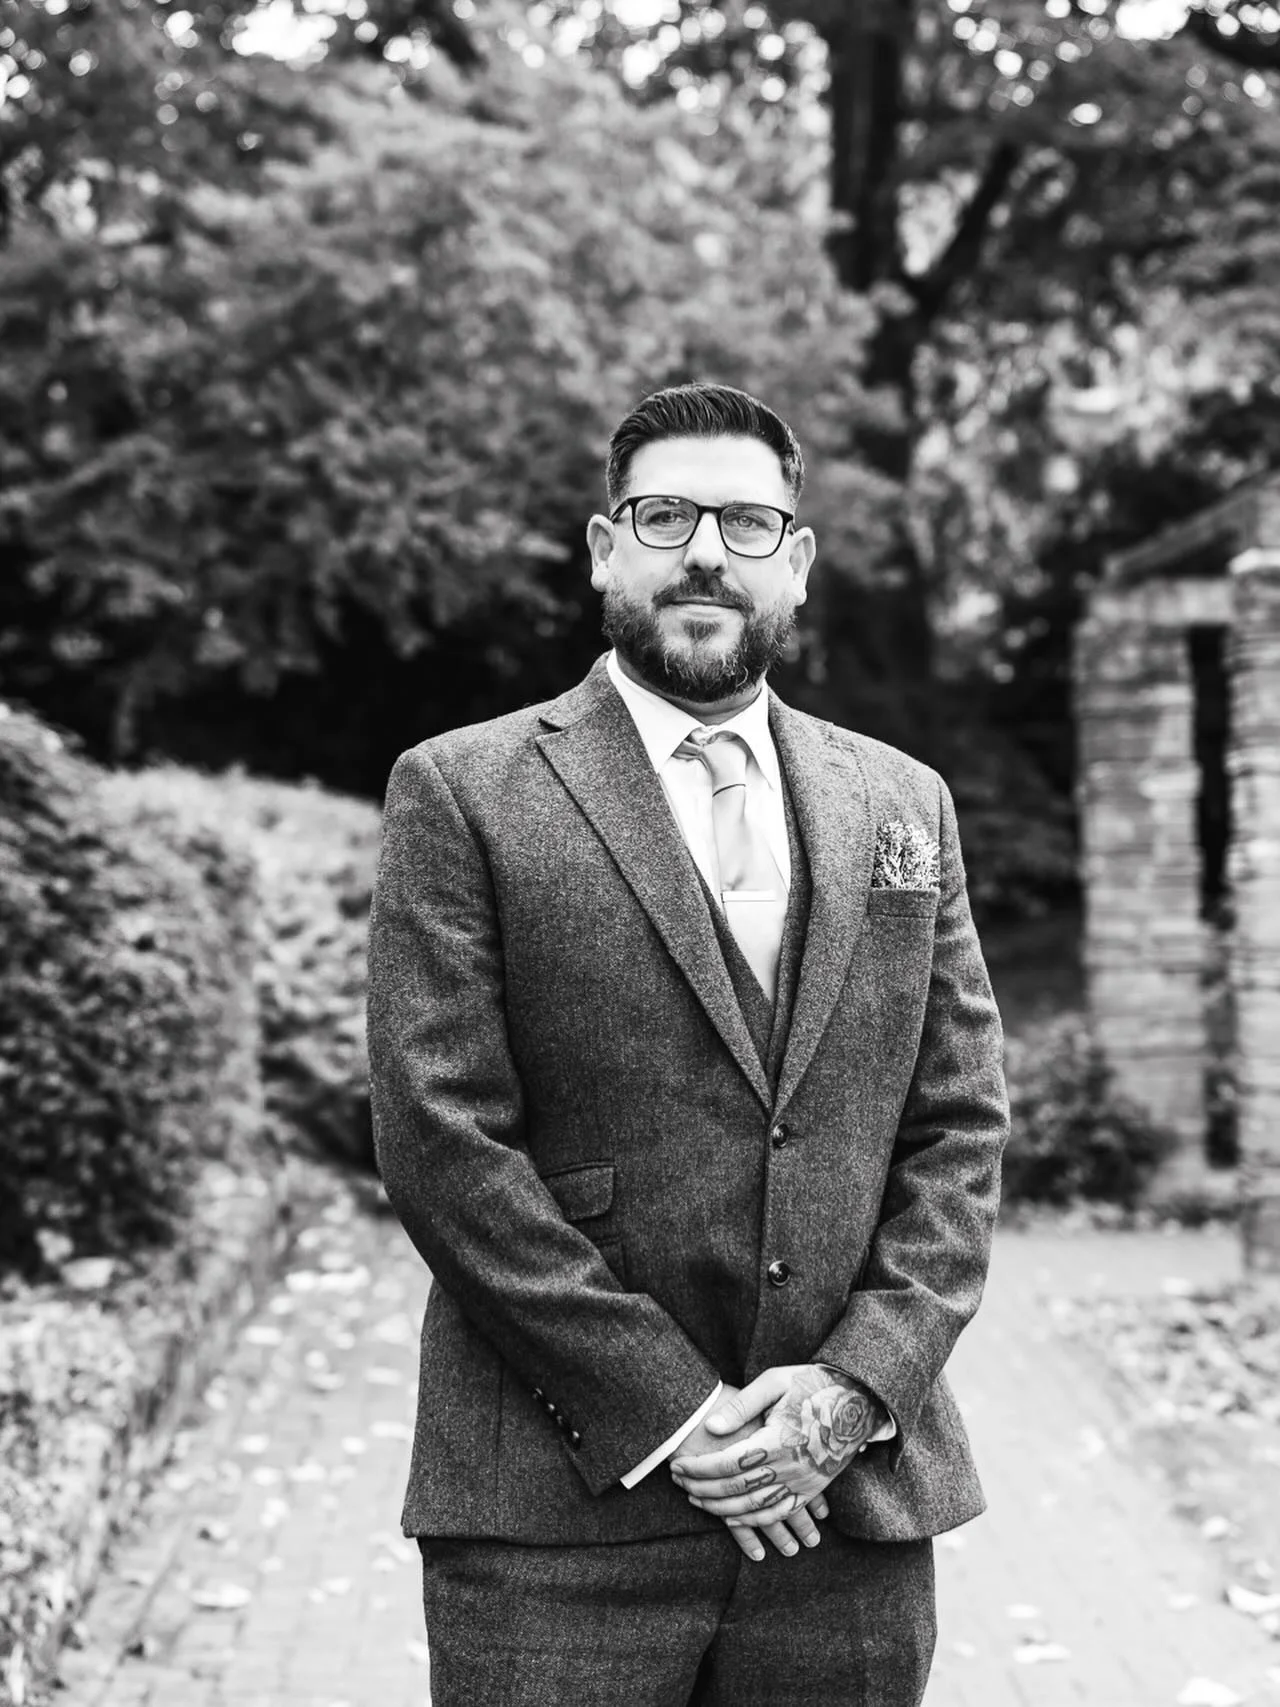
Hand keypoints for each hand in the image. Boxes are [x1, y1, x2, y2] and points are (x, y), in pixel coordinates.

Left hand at [670, 1365, 885, 1528]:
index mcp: (779, 1440)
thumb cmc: (812, 1384)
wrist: (858, 1399)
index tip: (677, 1464)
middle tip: (678, 1482)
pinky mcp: (812, 1490)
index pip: (728, 1463)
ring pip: (755, 1508)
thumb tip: (711, 1426)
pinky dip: (752, 1521)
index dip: (699, 1467)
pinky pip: (778, 1514)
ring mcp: (803, 1483)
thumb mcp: (775, 1382)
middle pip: (737, 1489)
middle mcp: (791, 1468)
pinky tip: (732, 1517)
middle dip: (702, 1488)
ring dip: (721, 1509)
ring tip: (696, 1500)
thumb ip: (742, 1404)